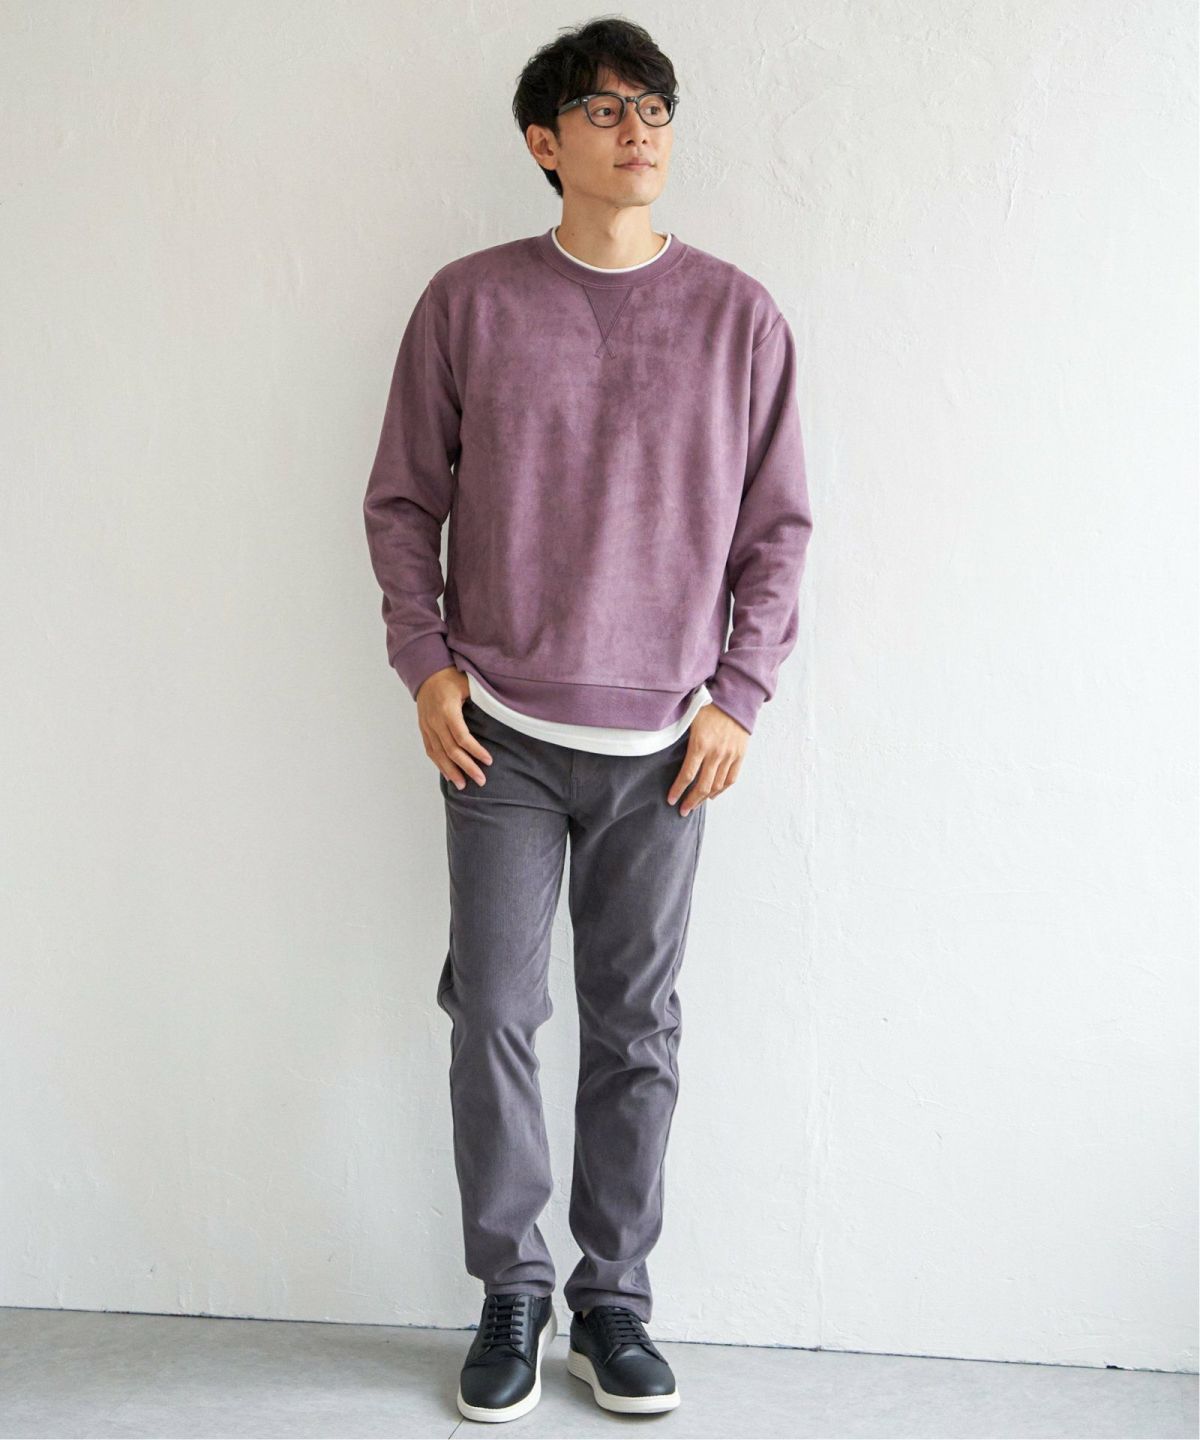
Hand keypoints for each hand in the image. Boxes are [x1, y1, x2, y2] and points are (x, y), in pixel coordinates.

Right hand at [416, 667, 492, 790]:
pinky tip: (449, 775)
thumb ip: (481, 699)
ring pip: (439, 754)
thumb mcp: (468, 684)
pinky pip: (430, 750)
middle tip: (481, 780)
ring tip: (464, 786)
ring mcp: (427, 726)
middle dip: (467, 767)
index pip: (462, 736)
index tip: (489, 761)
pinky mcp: (424, 729)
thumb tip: (504, 711)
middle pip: (451, 750)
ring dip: (452, 771)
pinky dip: (440, 764)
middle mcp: (435, 720)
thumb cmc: (451, 677)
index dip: (475, 750)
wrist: (426, 673)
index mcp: (447, 709)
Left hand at [667, 702, 747, 815]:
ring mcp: (729, 755)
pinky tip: (713, 795)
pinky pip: (731, 778)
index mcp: (700, 744)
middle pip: (702, 786)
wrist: (736, 697)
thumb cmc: (709, 704)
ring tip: (696, 804)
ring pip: (717, 785)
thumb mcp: (690, 717)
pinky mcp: (740, 754)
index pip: (687, 775)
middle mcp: (716, 753)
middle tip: (683, 810)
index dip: (678, 790)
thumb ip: (679, 734)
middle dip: (691, 801)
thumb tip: (663, 746)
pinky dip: (722, 789)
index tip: (671, 800)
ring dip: (705, 797)